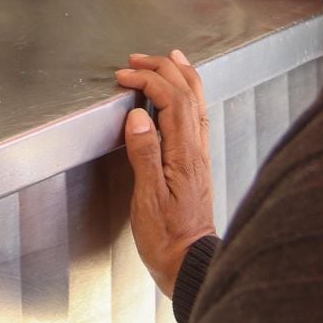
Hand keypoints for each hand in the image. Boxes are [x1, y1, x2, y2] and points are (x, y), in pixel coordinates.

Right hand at [114, 50, 217, 297]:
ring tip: (168, 59)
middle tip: (137, 60)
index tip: (123, 77)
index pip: (171, 101)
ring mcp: (199, 155)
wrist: (191, 263)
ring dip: (181, 76)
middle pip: (188, 94)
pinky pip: (196, 117)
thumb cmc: (168, 238)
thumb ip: (144, 156)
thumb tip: (137, 119)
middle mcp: (196, 150)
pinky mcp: (196, 163)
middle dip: (163, 69)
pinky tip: (180, 95)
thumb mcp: (148, 200)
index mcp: (184, 155)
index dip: (147, 82)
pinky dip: (187, 95)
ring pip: (197, 103)